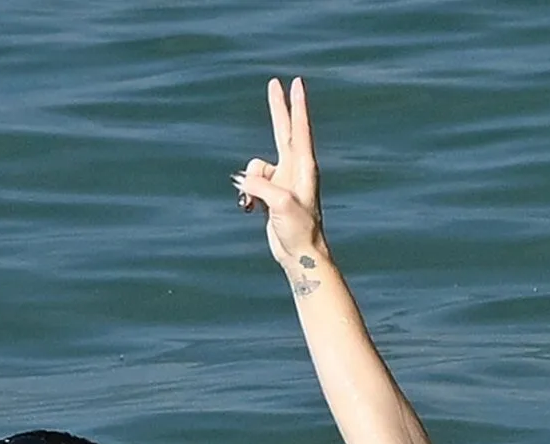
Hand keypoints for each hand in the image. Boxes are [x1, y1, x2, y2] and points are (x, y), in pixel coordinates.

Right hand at [234, 77, 326, 274]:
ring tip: (255, 203)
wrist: (300, 254)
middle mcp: (294, 169)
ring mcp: (282, 179)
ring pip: (255, 166)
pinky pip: (250, 182)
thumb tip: (245, 181)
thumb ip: (263, 186)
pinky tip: (251, 208)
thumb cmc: (299, 230)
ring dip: (248, 181)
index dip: (296, 105)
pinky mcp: (271, 192)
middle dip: (277, 107)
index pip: (299, 129)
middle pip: (282, 129)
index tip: (296, 84)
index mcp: (304, 167)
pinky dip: (246, 192)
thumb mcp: (281, 205)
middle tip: (274, 83)